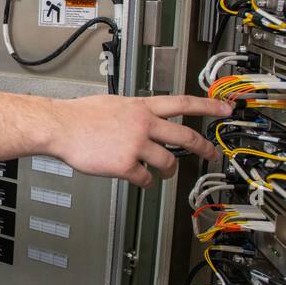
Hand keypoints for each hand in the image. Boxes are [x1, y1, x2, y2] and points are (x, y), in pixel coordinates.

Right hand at [45, 94, 231, 187]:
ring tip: (167, 173)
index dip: (208, 106)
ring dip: (170, 170)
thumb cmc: (80, 115)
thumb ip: (133, 112)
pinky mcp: (125, 165)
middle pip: (185, 136)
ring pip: (168, 161)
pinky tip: (141, 179)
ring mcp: (136, 145)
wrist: (60, 127)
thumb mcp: (114, 103)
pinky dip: (145, 181)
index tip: (225, 109)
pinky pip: (144, 178)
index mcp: (141, 107)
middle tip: (211, 154)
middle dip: (204, 147)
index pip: (183, 103)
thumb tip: (142, 118)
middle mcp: (143, 124)